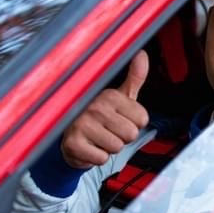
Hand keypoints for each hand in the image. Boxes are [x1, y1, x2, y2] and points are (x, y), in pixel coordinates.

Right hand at [61, 50, 149, 168]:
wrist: (70, 137)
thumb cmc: (98, 116)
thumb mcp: (119, 96)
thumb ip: (134, 77)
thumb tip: (141, 53)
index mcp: (110, 95)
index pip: (142, 119)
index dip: (134, 124)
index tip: (120, 119)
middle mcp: (95, 107)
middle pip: (131, 134)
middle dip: (123, 137)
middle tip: (108, 130)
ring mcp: (82, 125)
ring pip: (117, 147)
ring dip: (109, 148)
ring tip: (98, 138)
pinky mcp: (73, 143)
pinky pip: (101, 159)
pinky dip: (97, 158)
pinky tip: (89, 147)